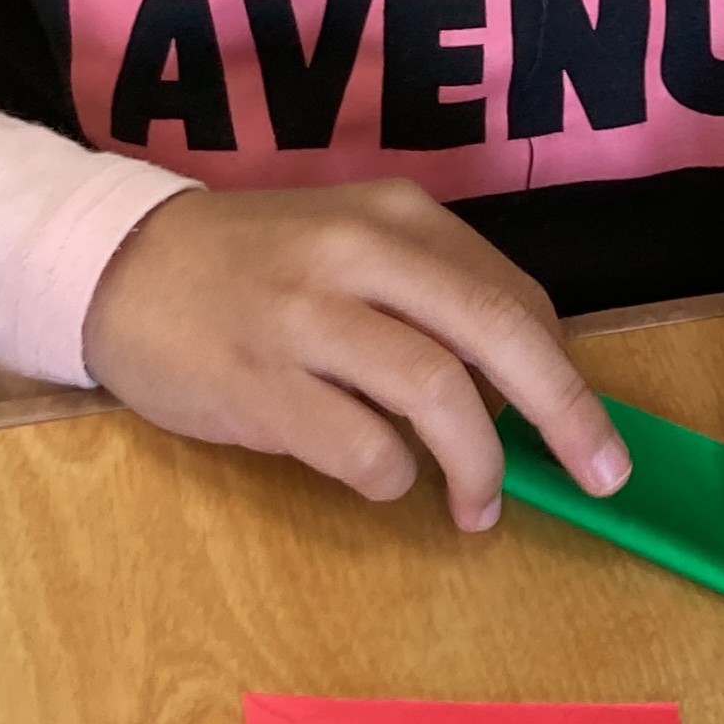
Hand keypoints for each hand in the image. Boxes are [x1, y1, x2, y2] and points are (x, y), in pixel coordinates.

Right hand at [81, 177, 628, 531]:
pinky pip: (360, 447)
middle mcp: (359, 254)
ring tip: (479, 508)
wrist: (121, 265)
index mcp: (395, 216)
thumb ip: (430, 296)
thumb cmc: (253, 264)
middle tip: (602, 475)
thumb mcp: (349, 244)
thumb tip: (528, 384)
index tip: (578, 424)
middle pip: (498, 329)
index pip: (513, 294)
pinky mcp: (259, 383)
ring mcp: (306, 316)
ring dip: (479, 464)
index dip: (562, 369)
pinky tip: (385, 481)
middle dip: (566, 411)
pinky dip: (393, 478)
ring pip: (438, 392)